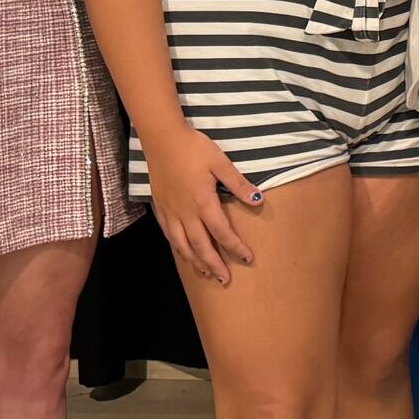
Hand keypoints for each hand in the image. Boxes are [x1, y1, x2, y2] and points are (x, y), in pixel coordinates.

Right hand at [141, 121, 260, 286]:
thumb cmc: (194, 148)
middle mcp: (185, 212)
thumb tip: (259, 201)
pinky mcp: (160, 207)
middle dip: (214, 264)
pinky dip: (178, 248)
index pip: (222, 232)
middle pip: (200, 246)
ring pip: (182, 245)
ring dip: (195, 261)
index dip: (235, 247)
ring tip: (206, 274)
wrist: (162, 139)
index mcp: (203, 202)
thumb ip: (238, 184)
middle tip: (225, 280)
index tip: (247, 259)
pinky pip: (168, 234)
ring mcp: (170, 211)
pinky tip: (184, 253)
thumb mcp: (221, 162)